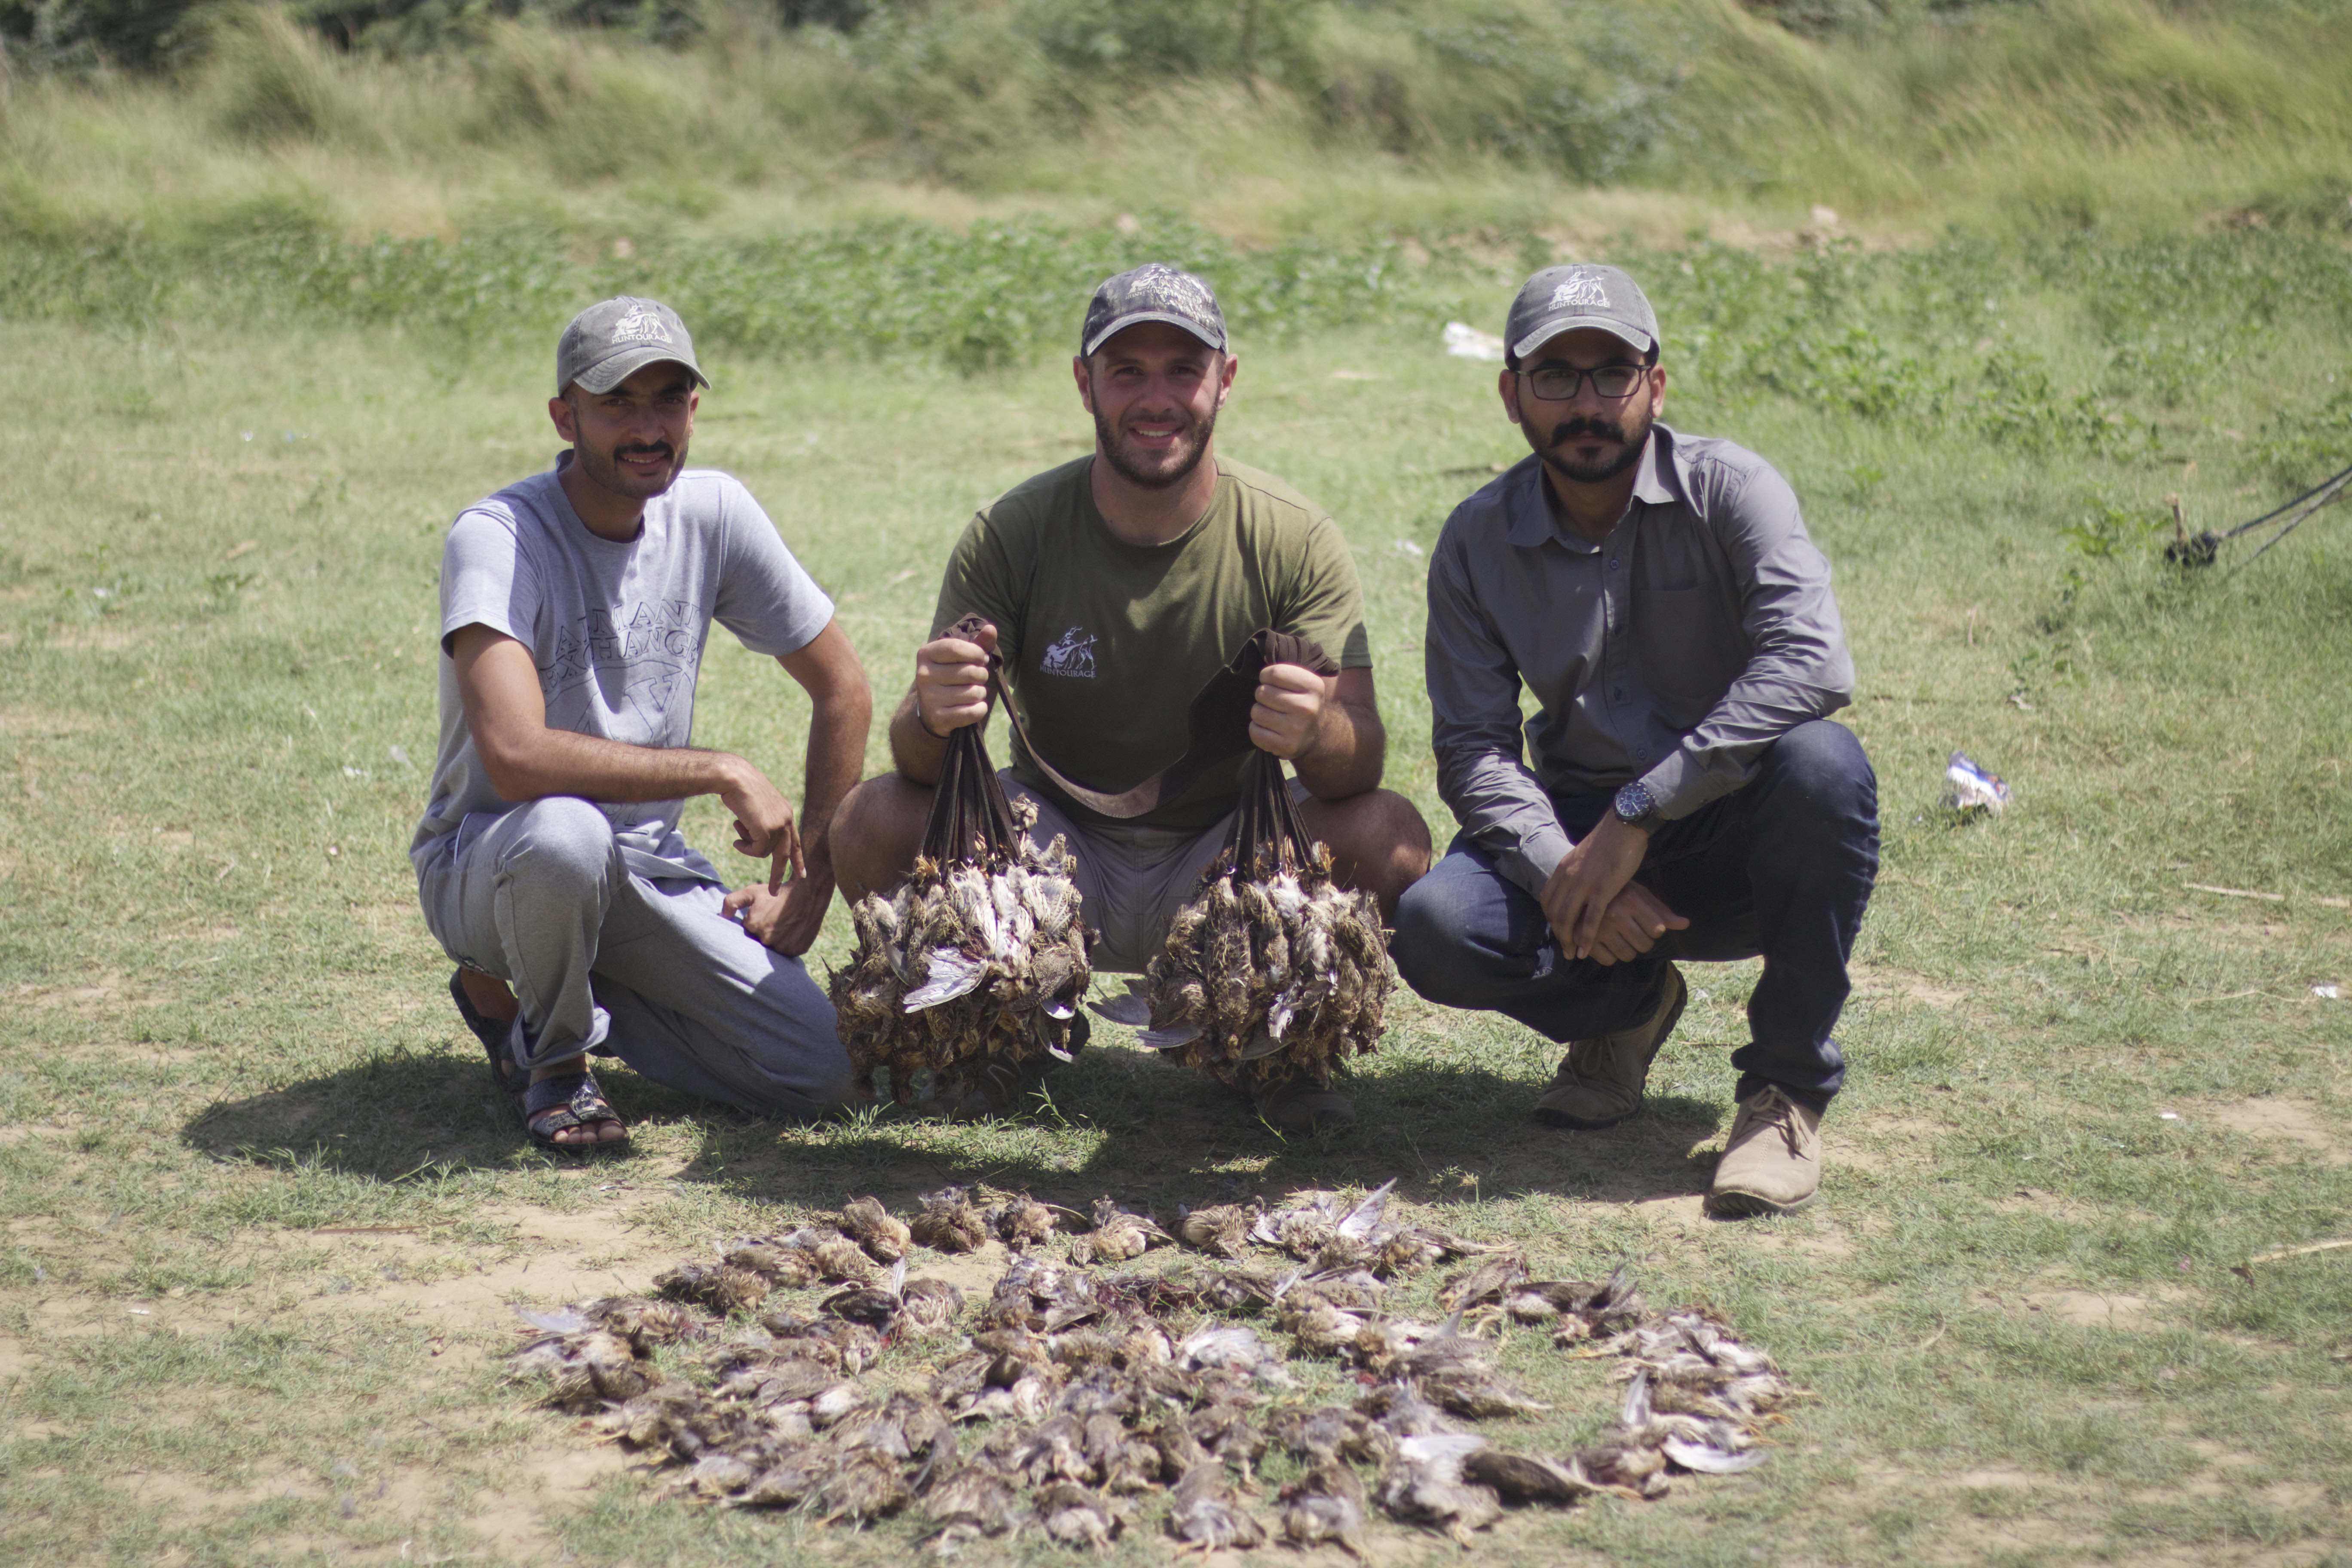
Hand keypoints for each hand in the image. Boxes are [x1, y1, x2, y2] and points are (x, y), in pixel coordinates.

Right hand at [717, 759, 802, 892]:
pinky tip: (737, 836)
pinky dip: (745, 847)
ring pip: (765, 852)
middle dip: (778, 873)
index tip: (801, 873)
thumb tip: (758, 840)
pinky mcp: (769, 830)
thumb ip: (761, 822)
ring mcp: (779, 825)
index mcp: (786, 813)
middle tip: (773, 890)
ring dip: (749, 847)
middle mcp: (787, 819)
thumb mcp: (754, 807)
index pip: (794, 840)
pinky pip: (757, 851)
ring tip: (738, 829)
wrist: (734, 778)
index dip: (797, 858)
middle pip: (786, 854)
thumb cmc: (739, 789)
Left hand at [724, 869, 832, 955]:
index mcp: (754, 925)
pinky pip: (789, 951)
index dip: (757, 923)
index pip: (750, 931)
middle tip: (776, 920)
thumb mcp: (751, 892)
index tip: (765, 915)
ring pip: (775, 948)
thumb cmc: (778, 892)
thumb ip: (731, 902)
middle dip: (766, 932)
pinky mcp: (797, 950)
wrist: (808, 891)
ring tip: (785, 925)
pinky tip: (793, 931)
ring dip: (777, 940)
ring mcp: (783, 946)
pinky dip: (790, 944)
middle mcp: (767, 939)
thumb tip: (722, 917)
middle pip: (761, 941)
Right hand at [915, 623, 994, 736]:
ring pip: (974, 692)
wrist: (932, 710)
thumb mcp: (961, 657)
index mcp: (926, 654)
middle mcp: (923, 675)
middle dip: (982, 675)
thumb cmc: (952, 676)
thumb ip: (978, 643)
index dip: (977, 653)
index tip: (981, 659)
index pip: (956, 648)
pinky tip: (974, 706)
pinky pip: (973, 712)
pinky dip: (980, 709)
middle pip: (970, 672)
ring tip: (972, 692)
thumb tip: (991, 628)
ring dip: (981, 693)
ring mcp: (929, 697)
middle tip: (977, 678)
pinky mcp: (938, 717)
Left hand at [1249, 662, 1329, 759]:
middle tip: (1272, 701)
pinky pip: (1255, 732)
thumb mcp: (1304, 682)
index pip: (1274, 673)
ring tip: (1271, 715)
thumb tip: (1262, 657)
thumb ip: (1285, 670)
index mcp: (1314, 686)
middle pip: (1262, 692)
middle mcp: (1308, 707)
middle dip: (1262, 695)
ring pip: (1256, 712)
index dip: (1266, 676)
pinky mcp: (1286, 746)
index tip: (1270, 681)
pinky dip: (1257, 729)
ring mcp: (1297, 729)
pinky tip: (1269, 729)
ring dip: (1259, 713)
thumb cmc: (1302, 702)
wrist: (1317, 735)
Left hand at [1539, 813, 1671, 961]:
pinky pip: (1590, 919)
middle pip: (1554, 912)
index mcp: (1563, 868)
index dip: (1550, 917)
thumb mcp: (1584, 855)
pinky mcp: (1602, 889)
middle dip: (1558, 934)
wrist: (1624, 825)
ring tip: (1574, 954)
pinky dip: (1586, 937)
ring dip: (1569, 940)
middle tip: (1565, 949)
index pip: (1547, 899)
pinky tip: (1585, 949)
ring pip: (1568, 919)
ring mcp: (1584, 884)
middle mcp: (1568, 877)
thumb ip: (1577, 870)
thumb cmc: (1610, 839)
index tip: (1557, 929)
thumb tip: (1577, 880)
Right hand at [1582, 881, 1690, 965]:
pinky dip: (1611, 956)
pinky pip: (1609, 961)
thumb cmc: (1616, 893)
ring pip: (1628, 955)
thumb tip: (1685, 924)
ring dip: (1628, 950)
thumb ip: (1661, 911)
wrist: (1578, 892)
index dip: (1654, 930)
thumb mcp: (1639, 895)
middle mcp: (1615, 915)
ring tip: (1621, 938)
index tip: (1646, 924)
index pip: (1657, 929)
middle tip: (1633, 931)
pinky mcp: (1586, 941)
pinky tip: (1607, 943)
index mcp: (1630, 900)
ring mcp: (1600, 929)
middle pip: (1644, 945)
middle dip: (1642, 941)